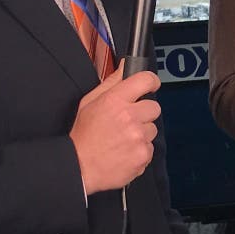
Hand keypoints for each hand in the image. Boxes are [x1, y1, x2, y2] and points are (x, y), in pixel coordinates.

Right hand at [70, 69, 161, 194]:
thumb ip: (111, 82)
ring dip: (141, 134)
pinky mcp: (143, 155)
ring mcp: (138, 137)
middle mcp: (129, 117)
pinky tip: (125, 151)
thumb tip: (124, 66)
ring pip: (152, 129)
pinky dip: (140, 151)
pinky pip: (150, 148)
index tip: (151, 85)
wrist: (79, 167)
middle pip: (154, 107)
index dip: (151, 81)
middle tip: (128, 121)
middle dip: (144, 113)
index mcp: (115, 101)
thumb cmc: (84, 136)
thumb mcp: (90, 103)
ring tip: (122, 139)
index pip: (146, 80)